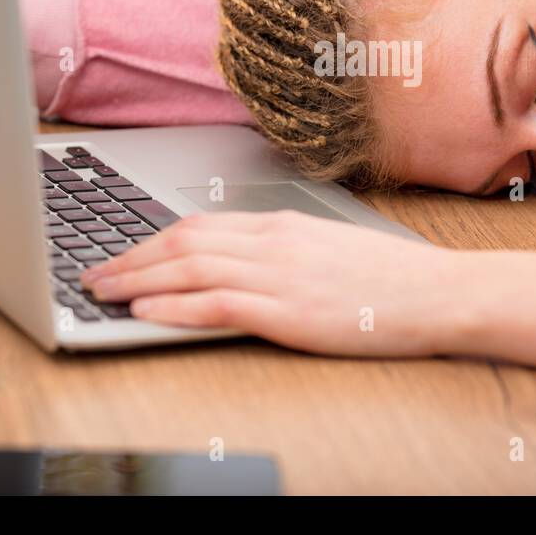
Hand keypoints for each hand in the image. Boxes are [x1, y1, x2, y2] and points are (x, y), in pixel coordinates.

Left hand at [81, 211, 467, 356]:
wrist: (440, 292)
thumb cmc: (393, 278)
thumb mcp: (331, 249)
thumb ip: (284, 251)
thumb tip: (241, 264)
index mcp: (283, 224)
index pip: (201, 223)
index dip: (152, 238)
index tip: (125, 252)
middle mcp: (274, 241)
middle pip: (184, 240)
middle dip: (131, 257)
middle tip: (94, 273)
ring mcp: (280, 274)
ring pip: (189, 268)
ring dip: (137, 280)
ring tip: (103, 293)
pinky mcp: (288, 310)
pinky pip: (217, 303)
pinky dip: (174, 306)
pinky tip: (146, 311)